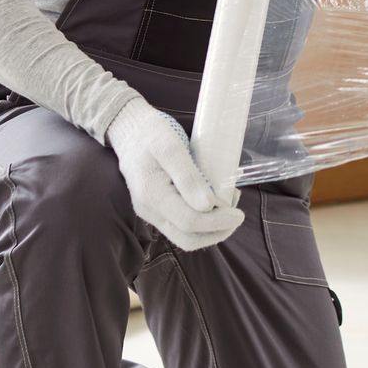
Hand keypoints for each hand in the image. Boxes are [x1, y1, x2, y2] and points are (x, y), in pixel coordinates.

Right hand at [106, 100, 242, 251]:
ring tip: (228, 205)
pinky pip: (180, 225)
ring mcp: (151, 212)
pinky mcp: (156, 209)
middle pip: (187, 239)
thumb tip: (207, 206)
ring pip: (185, 236)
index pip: (189, 223)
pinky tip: (213, 203)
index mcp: (152, 195)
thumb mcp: (171, 146)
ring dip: (211, 228)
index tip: (239, 213)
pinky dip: (201, 221)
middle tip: (237, 214)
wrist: (127, 128)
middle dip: (217, 231)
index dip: (218, 223)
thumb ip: (187, 177)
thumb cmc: (150, 133)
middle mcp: (149, 210)